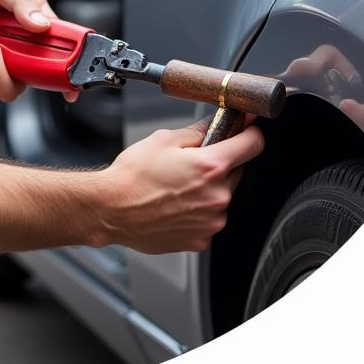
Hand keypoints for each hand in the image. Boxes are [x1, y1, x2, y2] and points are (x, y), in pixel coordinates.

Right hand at [101, 119, 264, 253]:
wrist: (111, 210)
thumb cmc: (132, 176)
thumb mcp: (164, 139)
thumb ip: (197, 131)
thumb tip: (216, 124)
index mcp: (210, 167)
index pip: (252, 144)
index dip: (250, 132)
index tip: (249, 129)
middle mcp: (217, 196)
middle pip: (236, 170)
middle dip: (219, 163)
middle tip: (190, 162)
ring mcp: (211, 221)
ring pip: (222, 196)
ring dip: (208, 188)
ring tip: (176, 186)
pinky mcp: (202, 239)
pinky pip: (209, 218)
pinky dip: (198, 211)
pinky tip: (175, 204)